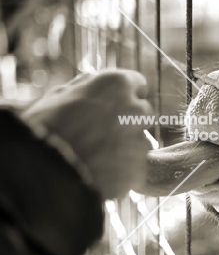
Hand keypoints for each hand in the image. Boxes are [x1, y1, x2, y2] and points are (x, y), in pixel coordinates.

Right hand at [21, 69, 152, 198]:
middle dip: (128, 121)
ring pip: (141, 141)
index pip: (137, 84)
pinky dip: (123, 171)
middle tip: (102, 134)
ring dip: (127, 147)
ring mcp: (140, 139)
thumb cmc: (43, 128)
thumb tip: (95, 81)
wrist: (40, 172)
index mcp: (117, 83)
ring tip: (97, 156)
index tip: (113, 105)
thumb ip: (86, 86)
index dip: (124, 95)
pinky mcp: (140, 168)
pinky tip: (100, 173)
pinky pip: (136, 168)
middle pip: (142, 112)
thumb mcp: (60, 95)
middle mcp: (135, 108)